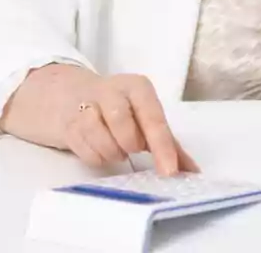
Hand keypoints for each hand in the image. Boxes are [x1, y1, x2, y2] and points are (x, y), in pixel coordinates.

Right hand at [0, 64, 198, 174]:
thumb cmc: (117, 109)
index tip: (169, 171)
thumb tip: (192, 172)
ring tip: (115, 147)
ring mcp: (86, 105)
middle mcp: (111, 91)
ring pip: (104, 141)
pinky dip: (96, 156)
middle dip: (130, 145)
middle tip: (131, 145)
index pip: (153, 119)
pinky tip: (98, 147)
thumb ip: (170, 144)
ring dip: (112, 152)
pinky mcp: (68, 123)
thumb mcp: (145, 118)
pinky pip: (86, 151)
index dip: (162, 147)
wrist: (68, 96)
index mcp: (137, 87)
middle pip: (125, 130)